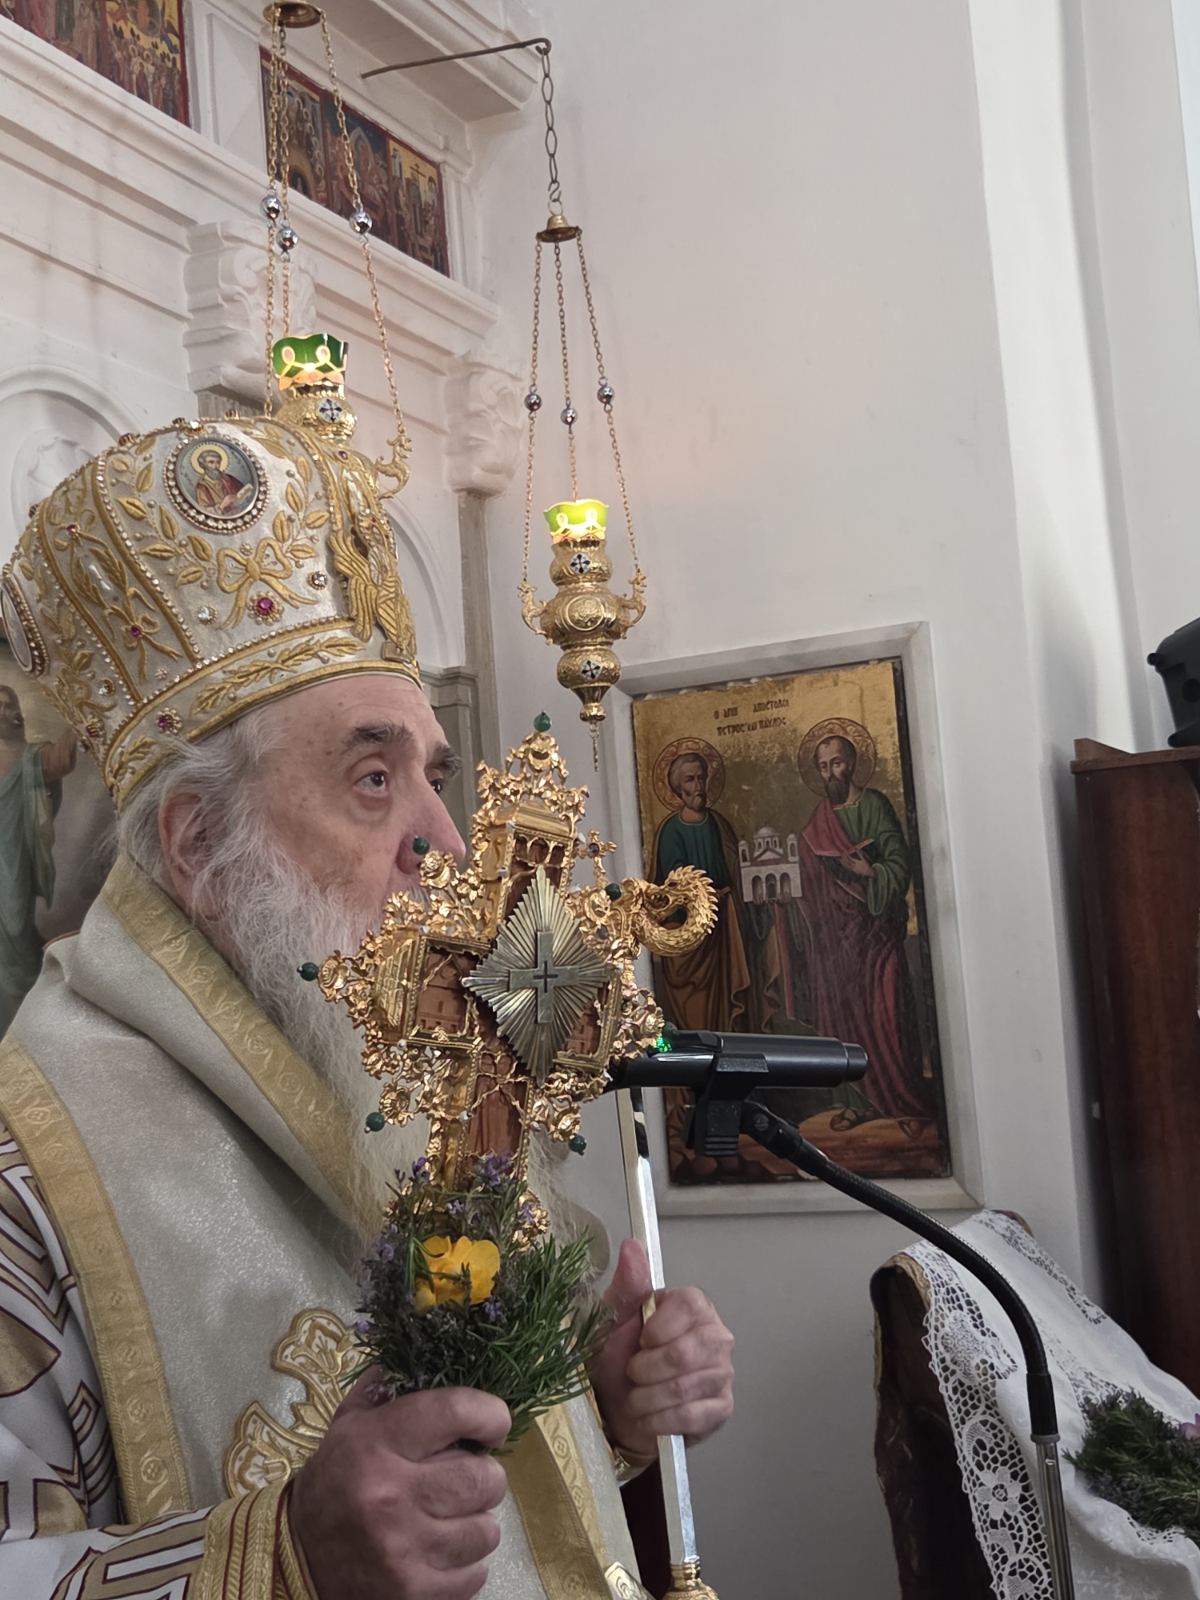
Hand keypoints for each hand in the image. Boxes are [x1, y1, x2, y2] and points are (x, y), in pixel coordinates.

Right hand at [289, 1378, 509, 1599]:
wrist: (296, 1557)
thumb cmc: (334, 1480)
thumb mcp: (349, 1424)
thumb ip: (388, 1387)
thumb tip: (434, 1351)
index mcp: (377, 1443)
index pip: (456, 1411)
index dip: (490, 1413)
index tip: (493, 1423)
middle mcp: (392, 1496)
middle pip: (486, 1479)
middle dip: (486, 1476)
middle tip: (466, 1477)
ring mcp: (403, 1551)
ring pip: (486, 1530)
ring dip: (476, 1522)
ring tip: (449, 1517)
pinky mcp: (412, 1594)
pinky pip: (475, 1574)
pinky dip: (465, 1563)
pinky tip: (439, 1551)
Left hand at [589, 1240, 733, 1459]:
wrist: (617, 1410)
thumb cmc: (616, 1358)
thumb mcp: (612, 1319)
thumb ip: (627, 1285)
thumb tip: (632, 1246)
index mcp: (692, 1306)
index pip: (690, 1305)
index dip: (659, 1328)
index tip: (639, 1340)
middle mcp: (715, 1336)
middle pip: (686, 1352)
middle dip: (646, 1369)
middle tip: (632, 1372)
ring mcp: (722, 1373)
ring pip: (684, 1387)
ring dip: (647, 1398)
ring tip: (636, 1396)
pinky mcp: (721, 1409)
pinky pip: (691, 1416)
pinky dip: (660, 1420)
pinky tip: (649, 1417)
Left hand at [840, 848, 872, 878]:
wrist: (867, 872)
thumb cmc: (865, 865)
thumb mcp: (863, 859)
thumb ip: (859, 853)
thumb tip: (856, 848)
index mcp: (857, 862)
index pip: (850, 858)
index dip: (847, 855)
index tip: (845, 851)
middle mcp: (854, 866)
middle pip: (847, 861)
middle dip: (844, 857)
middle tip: (841, 854)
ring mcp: (853, 869)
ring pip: (846, 865)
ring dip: (843, 862)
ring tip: (840, 858)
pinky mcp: (852, 871)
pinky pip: (847, 868)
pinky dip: (844, 865)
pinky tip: (842, 863)